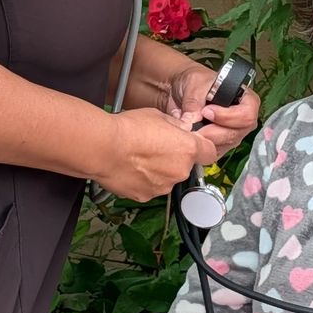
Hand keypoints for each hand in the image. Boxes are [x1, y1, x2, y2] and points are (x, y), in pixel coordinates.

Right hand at [93, 109, 215, 200]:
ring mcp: (163, 186)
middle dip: (175, 158)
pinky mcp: (145, 196)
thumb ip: (176, 126)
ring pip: (167, 178)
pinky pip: (150, 188)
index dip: (202, 148)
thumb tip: (182, 130)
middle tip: (155, 147)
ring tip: (138, 158)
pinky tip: (131, 168)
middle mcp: (180, 171)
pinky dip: (144, 180)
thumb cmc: (128, 128)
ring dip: (159, 170)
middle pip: (185, 166)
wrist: (103, 148)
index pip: (210, 153)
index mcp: (188, 149)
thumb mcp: (158, 116)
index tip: (194, 145)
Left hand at [167, 65, 260, 158]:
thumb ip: (195, 101)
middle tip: (193, 126)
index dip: (228, 117)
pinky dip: (200, 148)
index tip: (206, 112)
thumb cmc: (196, 82)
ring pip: (223, 146)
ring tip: (188, 130)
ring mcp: (232, 135)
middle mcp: (242, 120)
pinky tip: (190, 137)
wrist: (183, 92)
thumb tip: (192, 120)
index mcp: (245, 100)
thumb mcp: (195, 83)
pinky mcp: (219, 146)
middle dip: (212, 132)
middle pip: (235, 134)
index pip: (247, 115)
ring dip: (204, 141)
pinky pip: (213, 154)